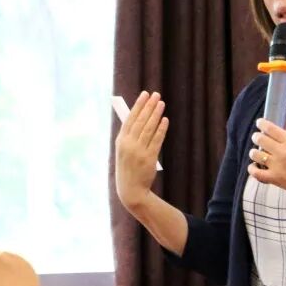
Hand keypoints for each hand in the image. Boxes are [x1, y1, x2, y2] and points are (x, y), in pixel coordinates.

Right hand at [114, 91, 167, 209]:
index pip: (130, 119)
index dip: (138, 105)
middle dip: (149, 106)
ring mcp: (139, 151)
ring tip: (161, 103)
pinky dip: (161, 129)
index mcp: (120, 141)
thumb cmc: (127, 168)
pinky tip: (165, 120)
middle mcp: (128, 145)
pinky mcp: (149, 158)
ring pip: (149, 128)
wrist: (130, 190)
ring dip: (156, 114)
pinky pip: (156, 140)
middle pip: (140, 121)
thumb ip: (129, 136)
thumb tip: (140, 118)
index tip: (145, 95)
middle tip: (156, 95)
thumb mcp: (123, 151)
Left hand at [247, 118, 285, 199]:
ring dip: (254, 152)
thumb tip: (282, 129)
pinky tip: (254, 167)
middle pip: (260, 139)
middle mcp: (282, 152)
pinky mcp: (274, 178)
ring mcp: (277, 166)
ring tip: (256, 153)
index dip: (262, 124)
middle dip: (257, 137)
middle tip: (258, 139)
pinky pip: (256, 172)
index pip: (270, 128)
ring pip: (255, 154)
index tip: (259, 124)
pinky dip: (252, 169)